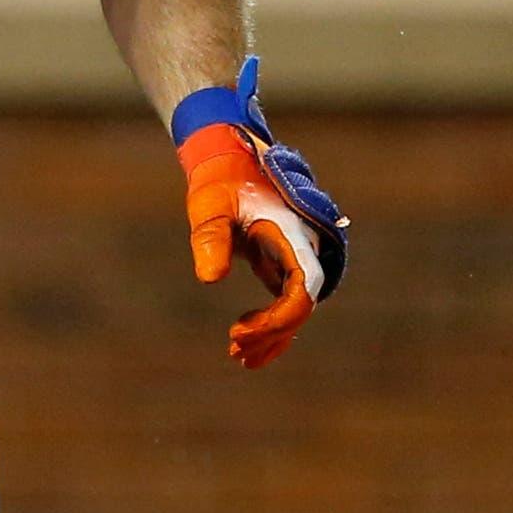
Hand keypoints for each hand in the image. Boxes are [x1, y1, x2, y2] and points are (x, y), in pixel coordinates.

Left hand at [174, 60, 347, 369]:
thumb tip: (211, 279)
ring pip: (295, 308)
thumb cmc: (219, 178)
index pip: (302, 289)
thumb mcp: (210, 205)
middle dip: (271, 333)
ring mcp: (295, 257)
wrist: (227, 157)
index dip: (277, 319)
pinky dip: (270, 326)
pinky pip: (285, 302)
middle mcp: (303, 248)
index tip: (239, 332)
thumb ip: (211, 238)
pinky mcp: (282, 264)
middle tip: (234, 349)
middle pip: (301, 305)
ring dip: (271, 336)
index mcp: (293, 233)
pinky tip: (246, 346)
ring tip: (238, 356)